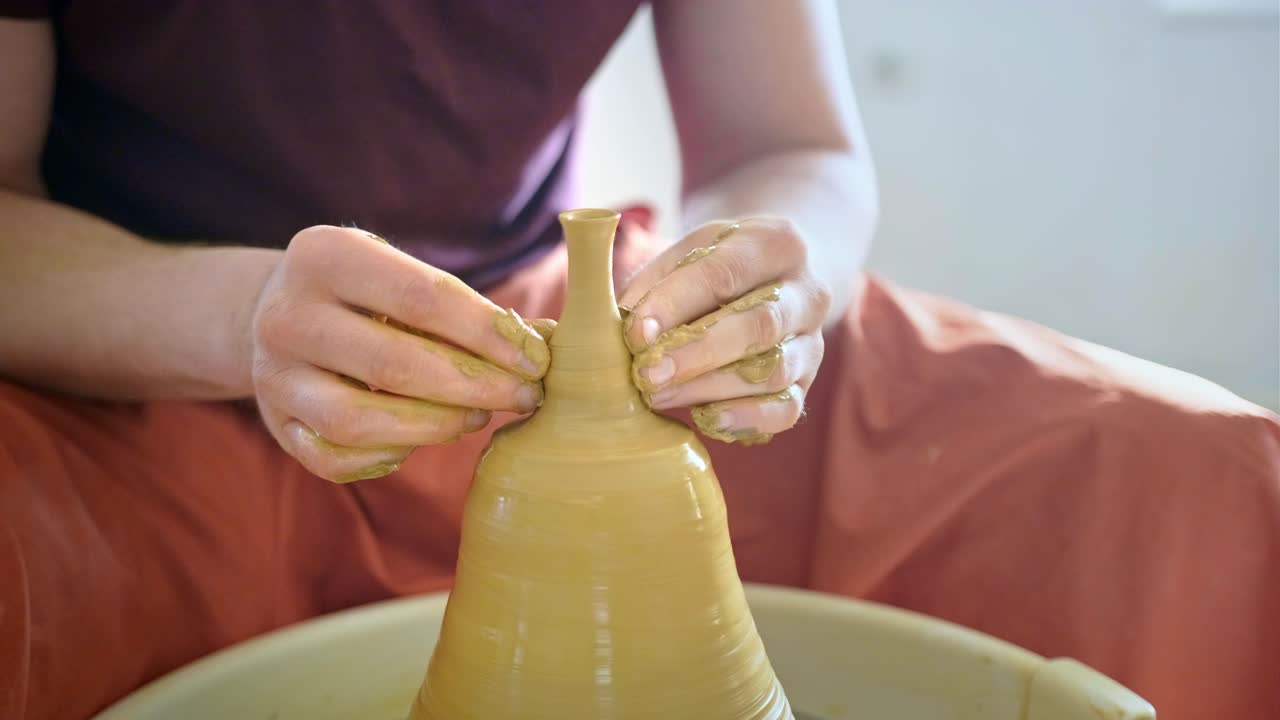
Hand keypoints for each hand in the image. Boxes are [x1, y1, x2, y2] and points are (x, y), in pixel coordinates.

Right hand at [250, 226, 551, 481]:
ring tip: (477, 418)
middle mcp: (287, 313)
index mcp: (326, 255)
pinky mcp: (273, 422)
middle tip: (523, 397)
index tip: (536, 360)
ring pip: (358, 420)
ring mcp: (272, 373)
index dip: (487, 333)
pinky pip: (333, 458)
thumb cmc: (366, 293)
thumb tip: (543, 344)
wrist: (271, 311)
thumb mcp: (400, 273)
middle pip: (395, 363)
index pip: (422, 298)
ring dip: (433, 427)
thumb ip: (463, 306)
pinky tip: (420, 442)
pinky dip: (384, 458)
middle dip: (475, 386)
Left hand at [617, 217, 830, 444]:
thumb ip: (656, 283)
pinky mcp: (809, 381)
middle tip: (646, 375)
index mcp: (775, 243)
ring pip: (773, 371)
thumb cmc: (719, 266)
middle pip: (759, 325)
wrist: (776, 278)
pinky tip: (706, 419)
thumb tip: (621, 326)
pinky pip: (788, 408)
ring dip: (710, 388)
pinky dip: (747, 418)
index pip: (724, 273)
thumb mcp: (690, 253)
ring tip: (659, 395)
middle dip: (696, 354)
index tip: (636, 334)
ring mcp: (813, 340)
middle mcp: (807, 291)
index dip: (675, 305)